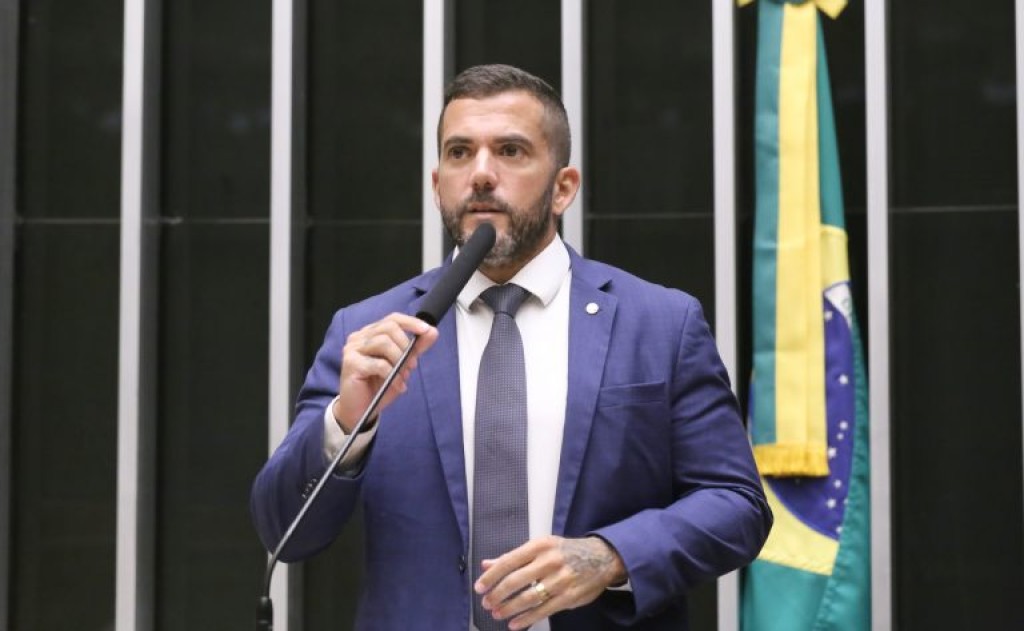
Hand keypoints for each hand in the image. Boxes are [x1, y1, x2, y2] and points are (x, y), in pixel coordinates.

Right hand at [333, 313, 437, 432]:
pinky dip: (394, 375)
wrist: (360, 410)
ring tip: (404, 376)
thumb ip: (415, 348)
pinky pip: (380, 364)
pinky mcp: (351, 364)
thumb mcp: (401, 365)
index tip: (426, 330)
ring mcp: (353, 349)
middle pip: (389, 328)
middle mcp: (359, 337)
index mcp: (370, 334)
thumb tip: (432, 331)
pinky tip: (398, 385)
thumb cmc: (378, 386)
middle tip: (412, 364)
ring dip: (400, 361)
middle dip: (406, 346)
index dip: (410, 322)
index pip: (392, 319)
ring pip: (384, 343)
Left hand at [475, 535, 626, 629]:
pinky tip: (515, 624)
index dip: (491, 576)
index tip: (480, 587)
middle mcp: (549, 561)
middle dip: (497, 594)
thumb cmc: (566, 552)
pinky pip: (543, 610)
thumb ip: (514, 557)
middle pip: (515, 581)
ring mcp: (560, 580)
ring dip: (509, 608)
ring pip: (528, 598)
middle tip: (486, 603)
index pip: (508, 561)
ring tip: (497, 614)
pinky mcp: (569, 597)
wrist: (602, 558)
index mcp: (540, 546)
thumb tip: (486, 565)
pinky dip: (527, 619)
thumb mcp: (541, 547)